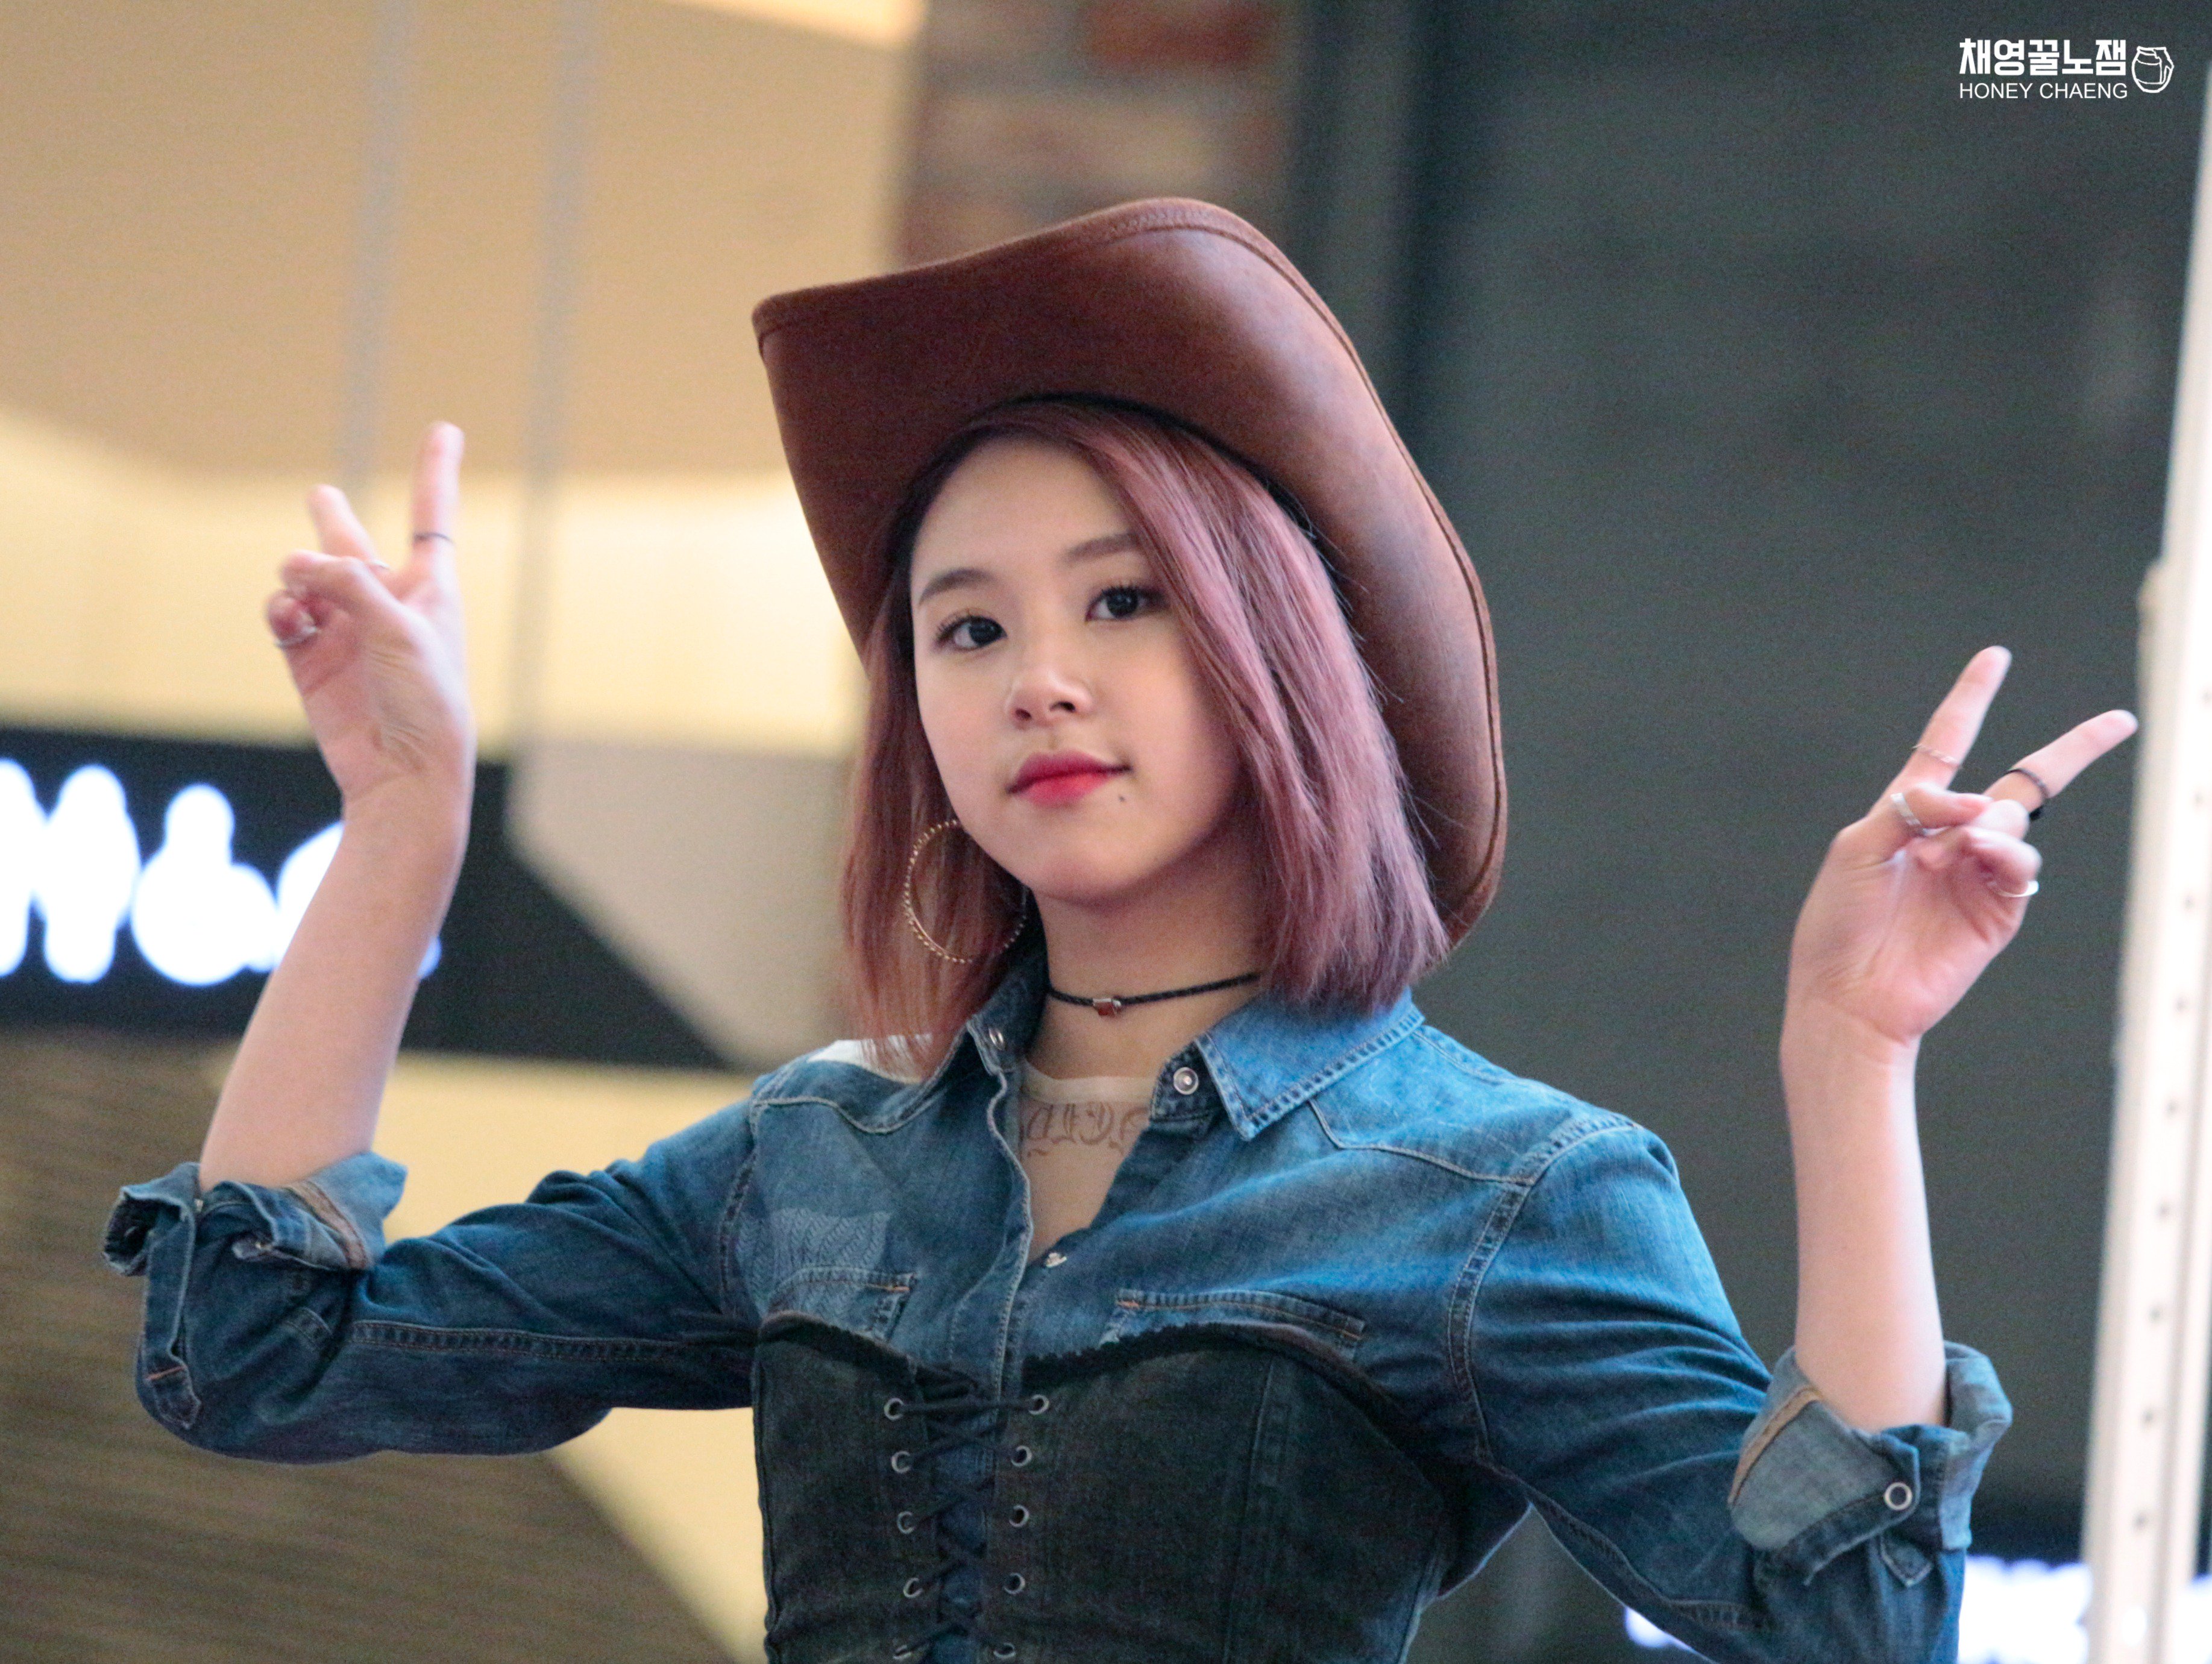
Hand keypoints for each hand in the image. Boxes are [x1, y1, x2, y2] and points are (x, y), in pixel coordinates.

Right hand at [265, 423, 474, 829]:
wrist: (404, 771)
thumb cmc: (426, 699)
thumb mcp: (398, 630)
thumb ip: (349, 585)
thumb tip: (293, 563)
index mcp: (429, 588)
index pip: (430, 517)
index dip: (434, 471)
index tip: (443, 429)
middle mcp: (387, 604)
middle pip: (354, 548)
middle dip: (335, 525)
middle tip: (323, 498)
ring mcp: (346, 631)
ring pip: (308, 580)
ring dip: (298, 576)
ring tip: (301, 589)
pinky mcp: (312, 660)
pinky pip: (286, 617)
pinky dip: (281, 611)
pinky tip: (287, 616)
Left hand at [1785, 646, 2136, 1050]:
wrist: (1846, 995)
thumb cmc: (1836, 923)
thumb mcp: (1856, 847)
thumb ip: (1909, 807)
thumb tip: (1976, 800)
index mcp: (1906, 814)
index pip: (1947, 742)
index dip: (1972, 699)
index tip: (1995, 658)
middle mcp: (1949, 838)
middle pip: (2021, 780)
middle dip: (2073, 751)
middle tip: (2119, 722)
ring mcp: (1976, 873)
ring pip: (2015, 820)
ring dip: (1988, 823)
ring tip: (1949, 850)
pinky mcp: (1997, 910)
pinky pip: (2020, 864)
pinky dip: (2004, 849)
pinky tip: (1976, 853)